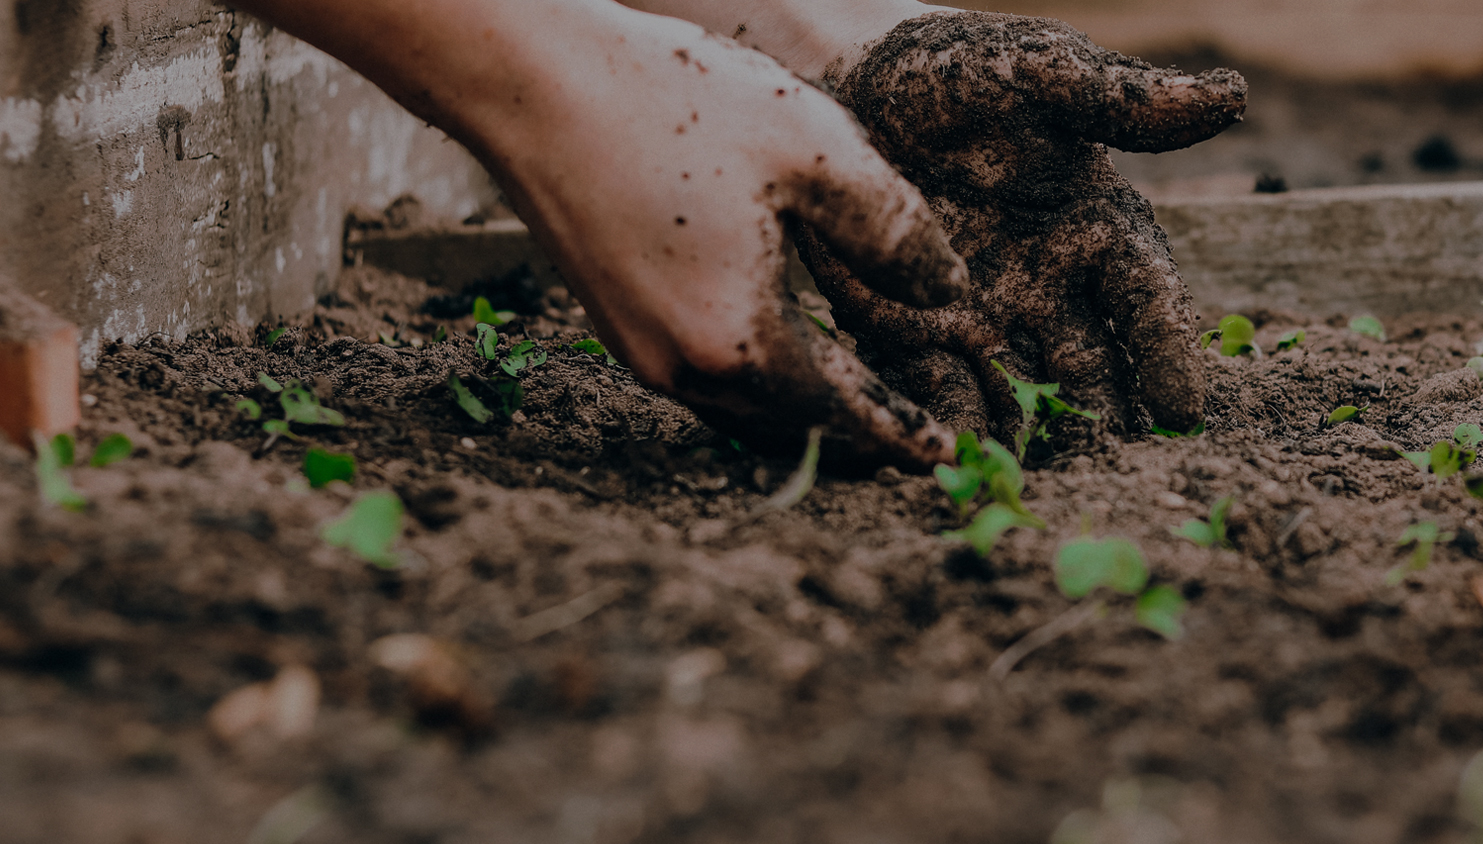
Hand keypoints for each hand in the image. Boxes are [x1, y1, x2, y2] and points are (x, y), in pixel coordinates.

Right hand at [455, 9, 972, 468]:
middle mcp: (683, 368)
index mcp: (740, 340)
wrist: (533, 82)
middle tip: (914, 440)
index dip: (901, 435)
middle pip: (792, 429)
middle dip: (857, 438)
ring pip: (745, 413)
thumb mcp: (816, 151)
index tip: (946, 458)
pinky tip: (786, 352)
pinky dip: (760, 384)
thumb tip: (949, 293)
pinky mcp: (616, 324)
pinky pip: (707, 382)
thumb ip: (895, 232)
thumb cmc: (675, 104)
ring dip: (805, 416)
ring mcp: (640, 352)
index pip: (844, 413)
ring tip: (860, 404)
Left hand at [797, 10, 1244, 445]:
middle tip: (1117, 475)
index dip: (1168, 354)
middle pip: (1093, 369)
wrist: (850, 80)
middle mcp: (1052, 289)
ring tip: (1040, 485)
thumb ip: (1122, 100)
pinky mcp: (914, 334)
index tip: (1184, 410)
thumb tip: (1231, 96)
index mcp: (1098, 231)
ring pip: (1022, 395)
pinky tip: (956, 460)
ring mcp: (985, 319)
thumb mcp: (1040, 74)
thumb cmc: (960, 70)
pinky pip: (939, 391)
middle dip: (1106, 422)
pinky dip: (951, 426)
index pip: (1148, 301)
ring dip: (1034, 440)